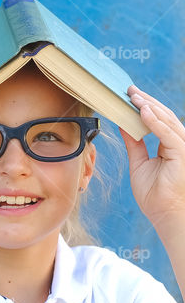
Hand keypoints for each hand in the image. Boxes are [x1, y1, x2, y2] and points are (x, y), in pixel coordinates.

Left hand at [124, 86, 184, 224]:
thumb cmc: (153, 193)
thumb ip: (134, 143)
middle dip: (145, 101)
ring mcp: (182, 146)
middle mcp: (178, 142)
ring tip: (133, 96)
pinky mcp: (182, 152)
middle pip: (162, 116)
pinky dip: (155, 122)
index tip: (128, 95)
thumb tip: (124, 125)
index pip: (157, 120)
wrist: (164, 212)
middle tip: (128, 90)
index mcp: (169, 144)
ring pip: (166, 120)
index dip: (143, 106)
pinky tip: (143, 111)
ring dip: (148, 107)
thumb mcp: (138, 163)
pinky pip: (167, 133)